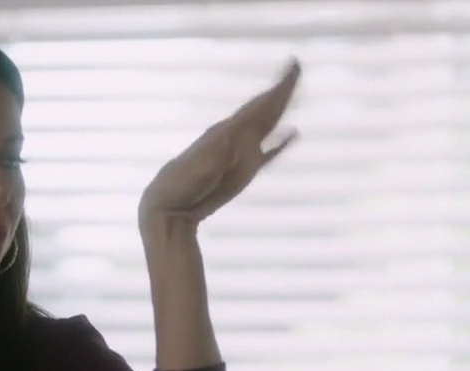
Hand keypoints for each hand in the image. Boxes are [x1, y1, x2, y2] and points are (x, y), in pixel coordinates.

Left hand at [140, 58, 300, 223]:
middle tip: (296, 68)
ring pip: (268, 126)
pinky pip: (269, 154)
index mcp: (228, 130)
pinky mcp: (245, 170)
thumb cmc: (182, 182)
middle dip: (281, 91)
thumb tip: (232, 135)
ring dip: (281, 110)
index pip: (258, 105)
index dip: (276, 89)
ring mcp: (243, 153)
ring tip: (295, 92)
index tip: (292, 67)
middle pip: (265, 110)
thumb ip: (217, 151)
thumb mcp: (199, 165)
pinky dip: (281, 144)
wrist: (172, 204)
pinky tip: (292, 134)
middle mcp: (238, 136)